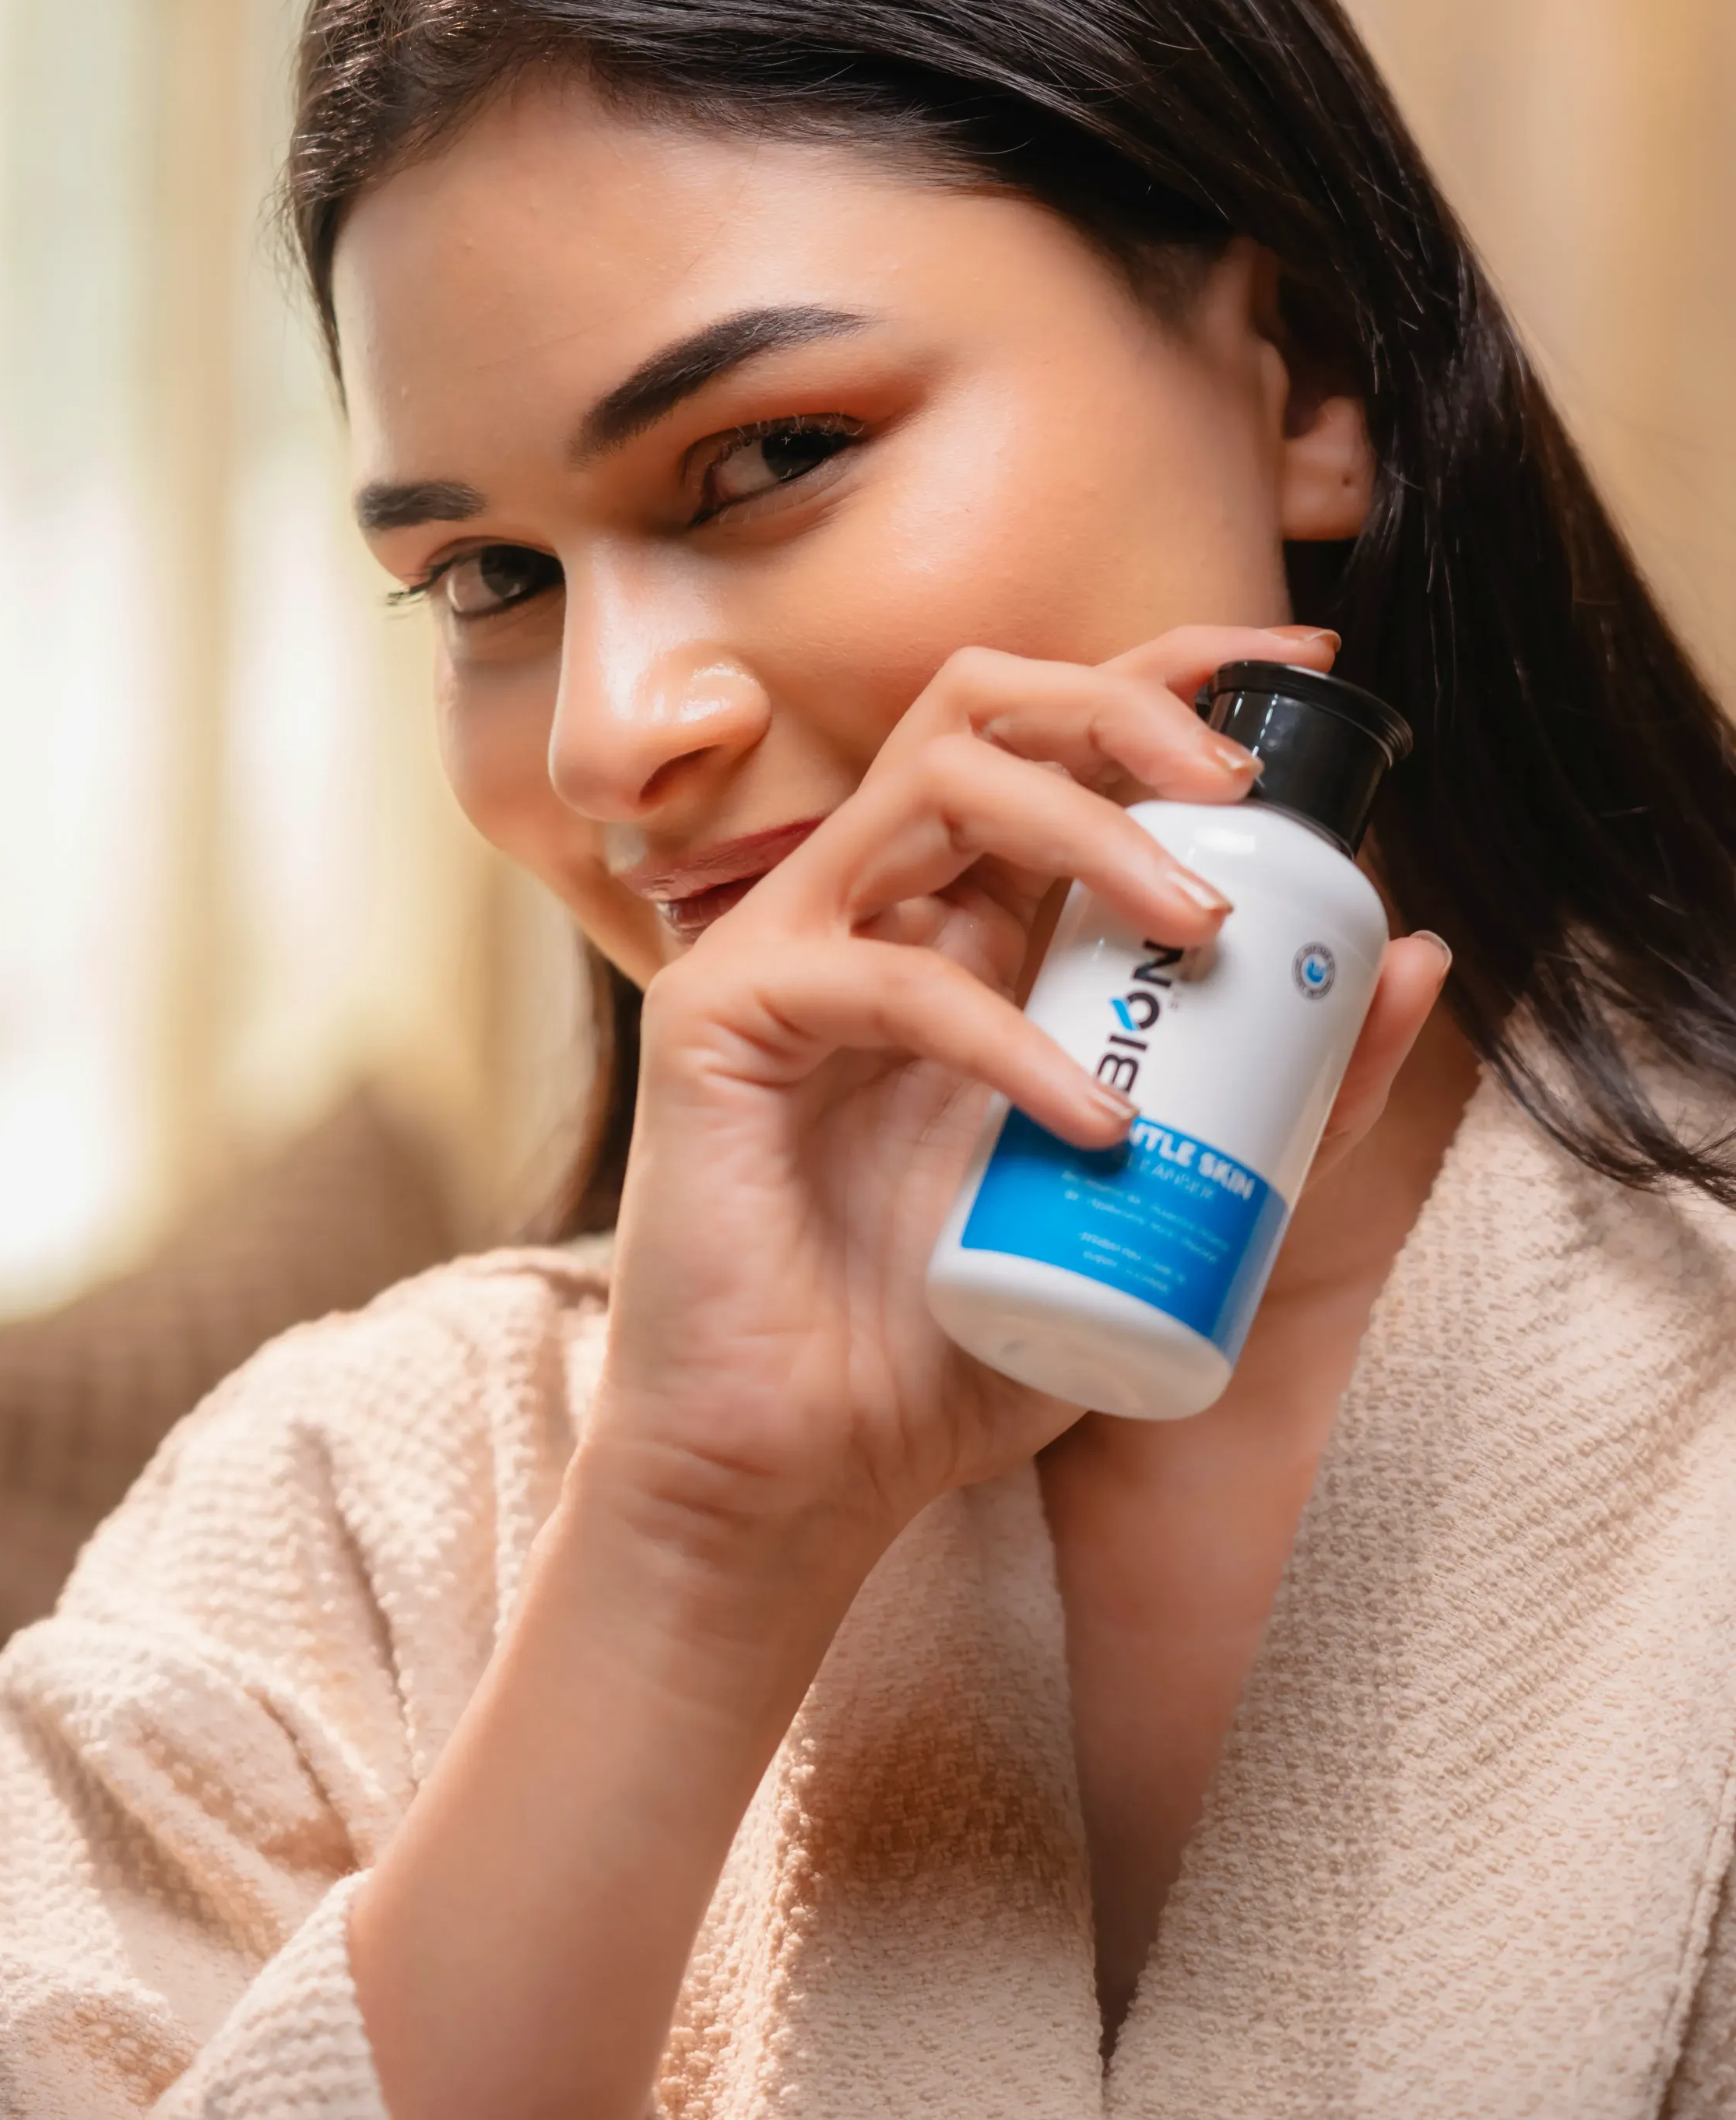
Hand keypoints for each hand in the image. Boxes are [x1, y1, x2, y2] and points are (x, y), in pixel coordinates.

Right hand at [584, 622, 1444, 1577]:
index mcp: (969, 923)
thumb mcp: (1167, 1205)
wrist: (802, 1475)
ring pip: (933, 783)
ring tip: (1201, 926)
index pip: (1059, 738)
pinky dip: (1009, 1039)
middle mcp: (879, 905)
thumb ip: (1286, 1098)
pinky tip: (1096, 1123)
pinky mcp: (727, 1020)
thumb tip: (1416, 956)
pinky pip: (883, 979)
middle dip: (1126, 707)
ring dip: (1087, 827)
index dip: (1170, 676)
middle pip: (985, 705)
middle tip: (1240, 783)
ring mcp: (793, 946)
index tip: (1302, 668)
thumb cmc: (958, 1337)